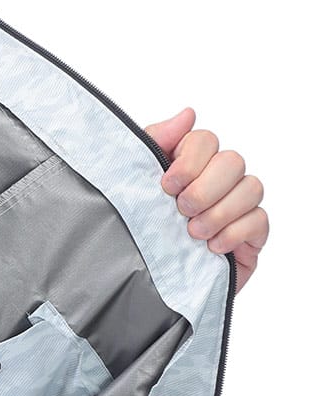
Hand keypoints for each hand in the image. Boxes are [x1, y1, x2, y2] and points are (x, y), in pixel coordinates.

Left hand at [143, 107, 267, 293]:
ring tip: (192, 233)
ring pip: (251, 187)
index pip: (206, 139)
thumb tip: (187, 114)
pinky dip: (234, 232)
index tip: (167, 185)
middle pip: (232, 160)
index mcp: (189, 164)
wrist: (141, 281)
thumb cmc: (138, 230)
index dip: (190, 160)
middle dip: (205, 187)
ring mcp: (237, 208)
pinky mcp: (250, 237)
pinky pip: (260, 220)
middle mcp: (217, 181)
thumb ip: (156, 143)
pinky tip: (211, 247)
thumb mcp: (135, 182)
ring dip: (219, 211)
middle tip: (181, 210)